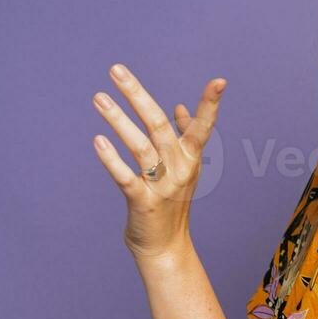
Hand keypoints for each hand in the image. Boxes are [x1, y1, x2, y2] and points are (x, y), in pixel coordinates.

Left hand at [91, 63, 224, 261]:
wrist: (166, 248)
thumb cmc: (172, 205)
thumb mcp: (185, 170)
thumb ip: (184, 137)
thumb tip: (179, 107)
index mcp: (191, 158)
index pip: (203, 126)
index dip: (210, 104)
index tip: (219, 81)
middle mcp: (180, 169)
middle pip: (158, 125)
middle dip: (137, 95)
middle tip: (116, 70)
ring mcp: (162, 186)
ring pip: (140, 146)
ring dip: (118, 120)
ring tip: (98, 98)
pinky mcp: (143, 203)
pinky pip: (125, 177)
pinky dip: (111, 160)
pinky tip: (97, 141)